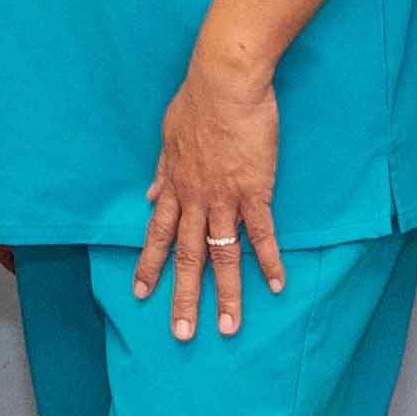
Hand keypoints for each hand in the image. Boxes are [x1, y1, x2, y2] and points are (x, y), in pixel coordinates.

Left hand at [133, 53, 282, 340]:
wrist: (224, 81)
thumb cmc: (197, 101)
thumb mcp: (168, 137)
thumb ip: (161, 171)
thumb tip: (148, 195)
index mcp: (174, 186)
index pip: (158, 234)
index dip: (149, 266)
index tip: (141, 294)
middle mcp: (195, 199)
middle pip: (188, 256)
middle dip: (183, 297)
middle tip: (181, 333)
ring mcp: (225, 198)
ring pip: (222, 255)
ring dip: (225, 294)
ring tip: (228, 328)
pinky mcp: (255, 190)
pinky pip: (261, 234)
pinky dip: (267, 261)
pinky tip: (275, 286)